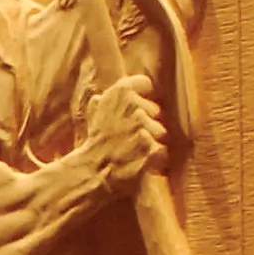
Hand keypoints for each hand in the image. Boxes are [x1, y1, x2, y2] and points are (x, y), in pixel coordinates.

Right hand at [78, 73, 166, 197]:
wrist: (92, 171)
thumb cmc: (93, 144)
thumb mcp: (92, 118)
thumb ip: (101, 105)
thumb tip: (99, 97)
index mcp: (119, 93)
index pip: (144, 83)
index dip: (142, 95)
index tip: (137, 106)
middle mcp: (134, 106)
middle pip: (155, 109)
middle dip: (148, 122)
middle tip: (131, 135)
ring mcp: (144, 127)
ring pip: (160, 130)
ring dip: (151, 140)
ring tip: (134, 149)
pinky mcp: (152, 146)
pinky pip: (161, 149)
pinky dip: (154, 156)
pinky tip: (140, 159)